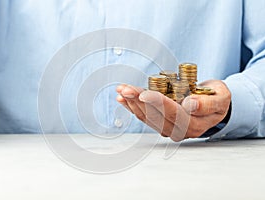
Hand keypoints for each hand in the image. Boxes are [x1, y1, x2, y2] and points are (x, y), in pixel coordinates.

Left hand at [116, 80, 230, 141]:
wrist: (214, 105)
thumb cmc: (218, 100)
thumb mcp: (221, 99)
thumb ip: (208, 104)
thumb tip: (190, 104)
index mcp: (194, 125)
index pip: (173, 114)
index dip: (158, 103)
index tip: (144, 93)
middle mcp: (178, 130)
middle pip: (155, 116)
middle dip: (138, 101)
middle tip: (126, 89)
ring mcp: (168, 128)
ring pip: (147, 117)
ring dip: (132, 103)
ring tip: (122, 90)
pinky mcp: (161, 123)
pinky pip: (145, 116)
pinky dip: (133, 106)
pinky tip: (123, 98)